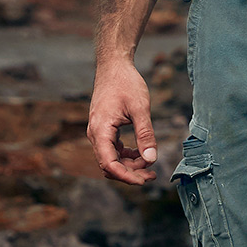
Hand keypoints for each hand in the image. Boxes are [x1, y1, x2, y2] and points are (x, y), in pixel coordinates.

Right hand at [87, 57, 157, 184]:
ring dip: (129, 165)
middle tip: (152, 176)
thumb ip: (146, 134)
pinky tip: (141, 153)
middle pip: (109, 165)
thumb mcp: (140, 108)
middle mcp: (95, 134)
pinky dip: (126, 155)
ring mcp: (98, 132)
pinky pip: (112, 150)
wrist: (114, 66)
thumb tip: (152, 159)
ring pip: (111, 159)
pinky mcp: (103, 129)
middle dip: (130, 173)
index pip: (109, 163)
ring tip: (149, 165)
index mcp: (100, 130)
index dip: (126, 176)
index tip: (144, 180)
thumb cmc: (126, 83)